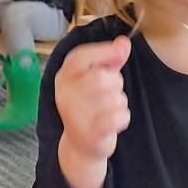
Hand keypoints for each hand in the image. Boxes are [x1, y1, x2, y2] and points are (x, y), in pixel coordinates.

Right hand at [55, 37, 131, 187]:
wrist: (81, 145)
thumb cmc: (90, 107)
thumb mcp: (96, 78)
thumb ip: (110, 59)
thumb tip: (123, 42)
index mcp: (64, 77)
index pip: (80, 57)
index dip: (103, 51)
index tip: (120, 51)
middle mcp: (65, 94)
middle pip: (102, 77)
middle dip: (115, 83)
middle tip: (110, 93)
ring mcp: (75, 115)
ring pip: (114, 98)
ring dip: (120, 102)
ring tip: (109, 109)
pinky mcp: (89, 133)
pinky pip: (119, 116)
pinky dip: (123, 117)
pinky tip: (114, 122)